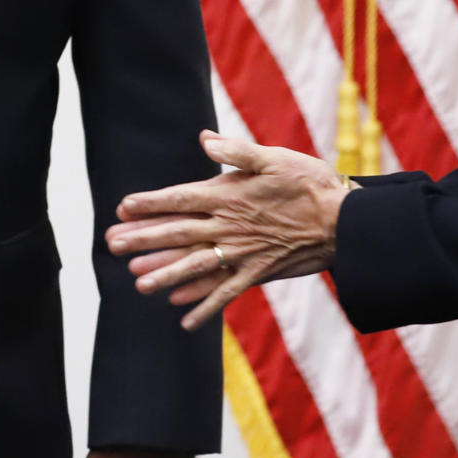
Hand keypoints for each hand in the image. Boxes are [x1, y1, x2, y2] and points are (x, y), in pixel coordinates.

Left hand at [106, 131, 348, 328]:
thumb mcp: (275, 158)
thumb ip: (237, 152)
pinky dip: (203, 305)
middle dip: (144, 240)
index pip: (181, 199)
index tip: (122, 208)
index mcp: (230, 196)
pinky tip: (181, 316)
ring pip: (196, 266)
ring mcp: (242, 254)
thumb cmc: (310, 184)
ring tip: (137, 283)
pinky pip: (225, 292)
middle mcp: (230, 227)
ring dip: (165, 275)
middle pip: (179, 234)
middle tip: (112, 246)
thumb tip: (204, 141)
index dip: (150, 204)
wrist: (345, 222)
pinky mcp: (257, 273)